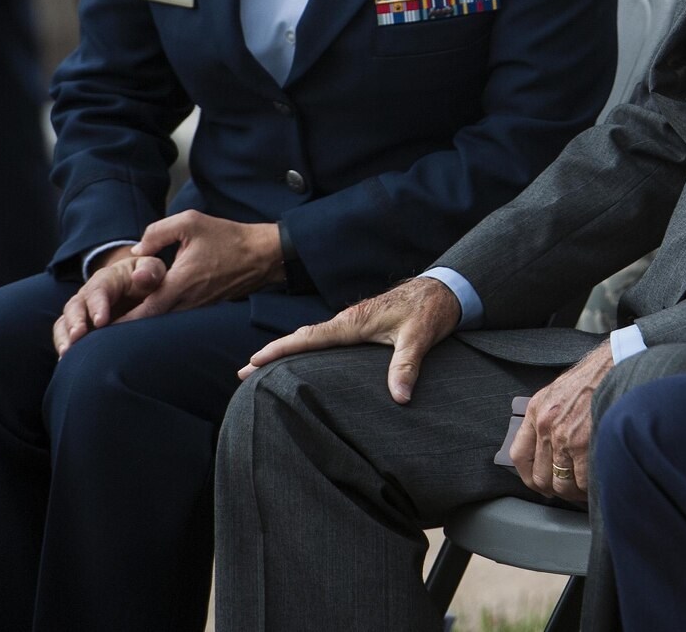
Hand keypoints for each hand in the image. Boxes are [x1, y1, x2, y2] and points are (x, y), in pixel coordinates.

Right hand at [52, 249, 167, 354]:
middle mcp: (87, 295)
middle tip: (78, 336)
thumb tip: (140, 276)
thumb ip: (149, 272)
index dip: (97, 305)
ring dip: (64, 337)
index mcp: (106, 279)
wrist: (137, 283)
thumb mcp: (151, 269)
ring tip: (67, 353)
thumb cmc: (146, 277)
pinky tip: (65, 361)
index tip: (101, 321)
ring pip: (65, 322)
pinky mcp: (80, 326)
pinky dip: (63, 346)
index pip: (97, 291)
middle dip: (75, 322)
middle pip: (75, 307)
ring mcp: (81, 311)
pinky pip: (64, 335)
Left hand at [116, 210, 280, 323]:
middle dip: (126, 329)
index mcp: (180, 282)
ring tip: (117, 327)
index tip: (101, 327)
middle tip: (100, 333)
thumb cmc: (227, 236)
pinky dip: (160, 320)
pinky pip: (178, 317)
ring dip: (142, 325)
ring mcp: (197, 307)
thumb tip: (136, 251)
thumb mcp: (190, 221)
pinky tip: (147, 317)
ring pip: (164, 323)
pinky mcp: (205, 307)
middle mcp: (188, 301)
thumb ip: (157, 232)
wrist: (263, 254)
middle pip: (150, 323)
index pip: (145, 310)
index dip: (122, 321)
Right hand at [239, 277, 460, 402]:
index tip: (252, 362)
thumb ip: (407, 365)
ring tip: (263, 368)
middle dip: (273, 354)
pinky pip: (326, 337)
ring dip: (288, 350)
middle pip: (302, 338)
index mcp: (354, 322)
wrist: (443, 288)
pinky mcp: (361, 324)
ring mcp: (353, 321)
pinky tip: (304, 359)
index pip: (309, 338)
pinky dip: (308, 347)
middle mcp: (348, 320)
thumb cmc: (430, 310)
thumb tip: (399, 397)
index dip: (279, 350)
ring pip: (313, 337)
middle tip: (242, 372)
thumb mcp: (420, 337)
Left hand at [507, 345, 612, 502]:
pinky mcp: (584, 443)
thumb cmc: (593, 377)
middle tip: (568, 490)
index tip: (540, 483)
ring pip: (561, 484)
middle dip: (555, 489)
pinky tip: (596, 483)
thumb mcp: (559, 392)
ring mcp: (563, 436)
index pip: (519, 456)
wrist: (616, 365)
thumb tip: (549, 449)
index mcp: (536, 411)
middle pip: (540, 477)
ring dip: (573, 492)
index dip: (529, 477)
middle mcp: (545, 425)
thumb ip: (548, 418)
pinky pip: (582, 480)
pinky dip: (590, 488)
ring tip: (584, 490)